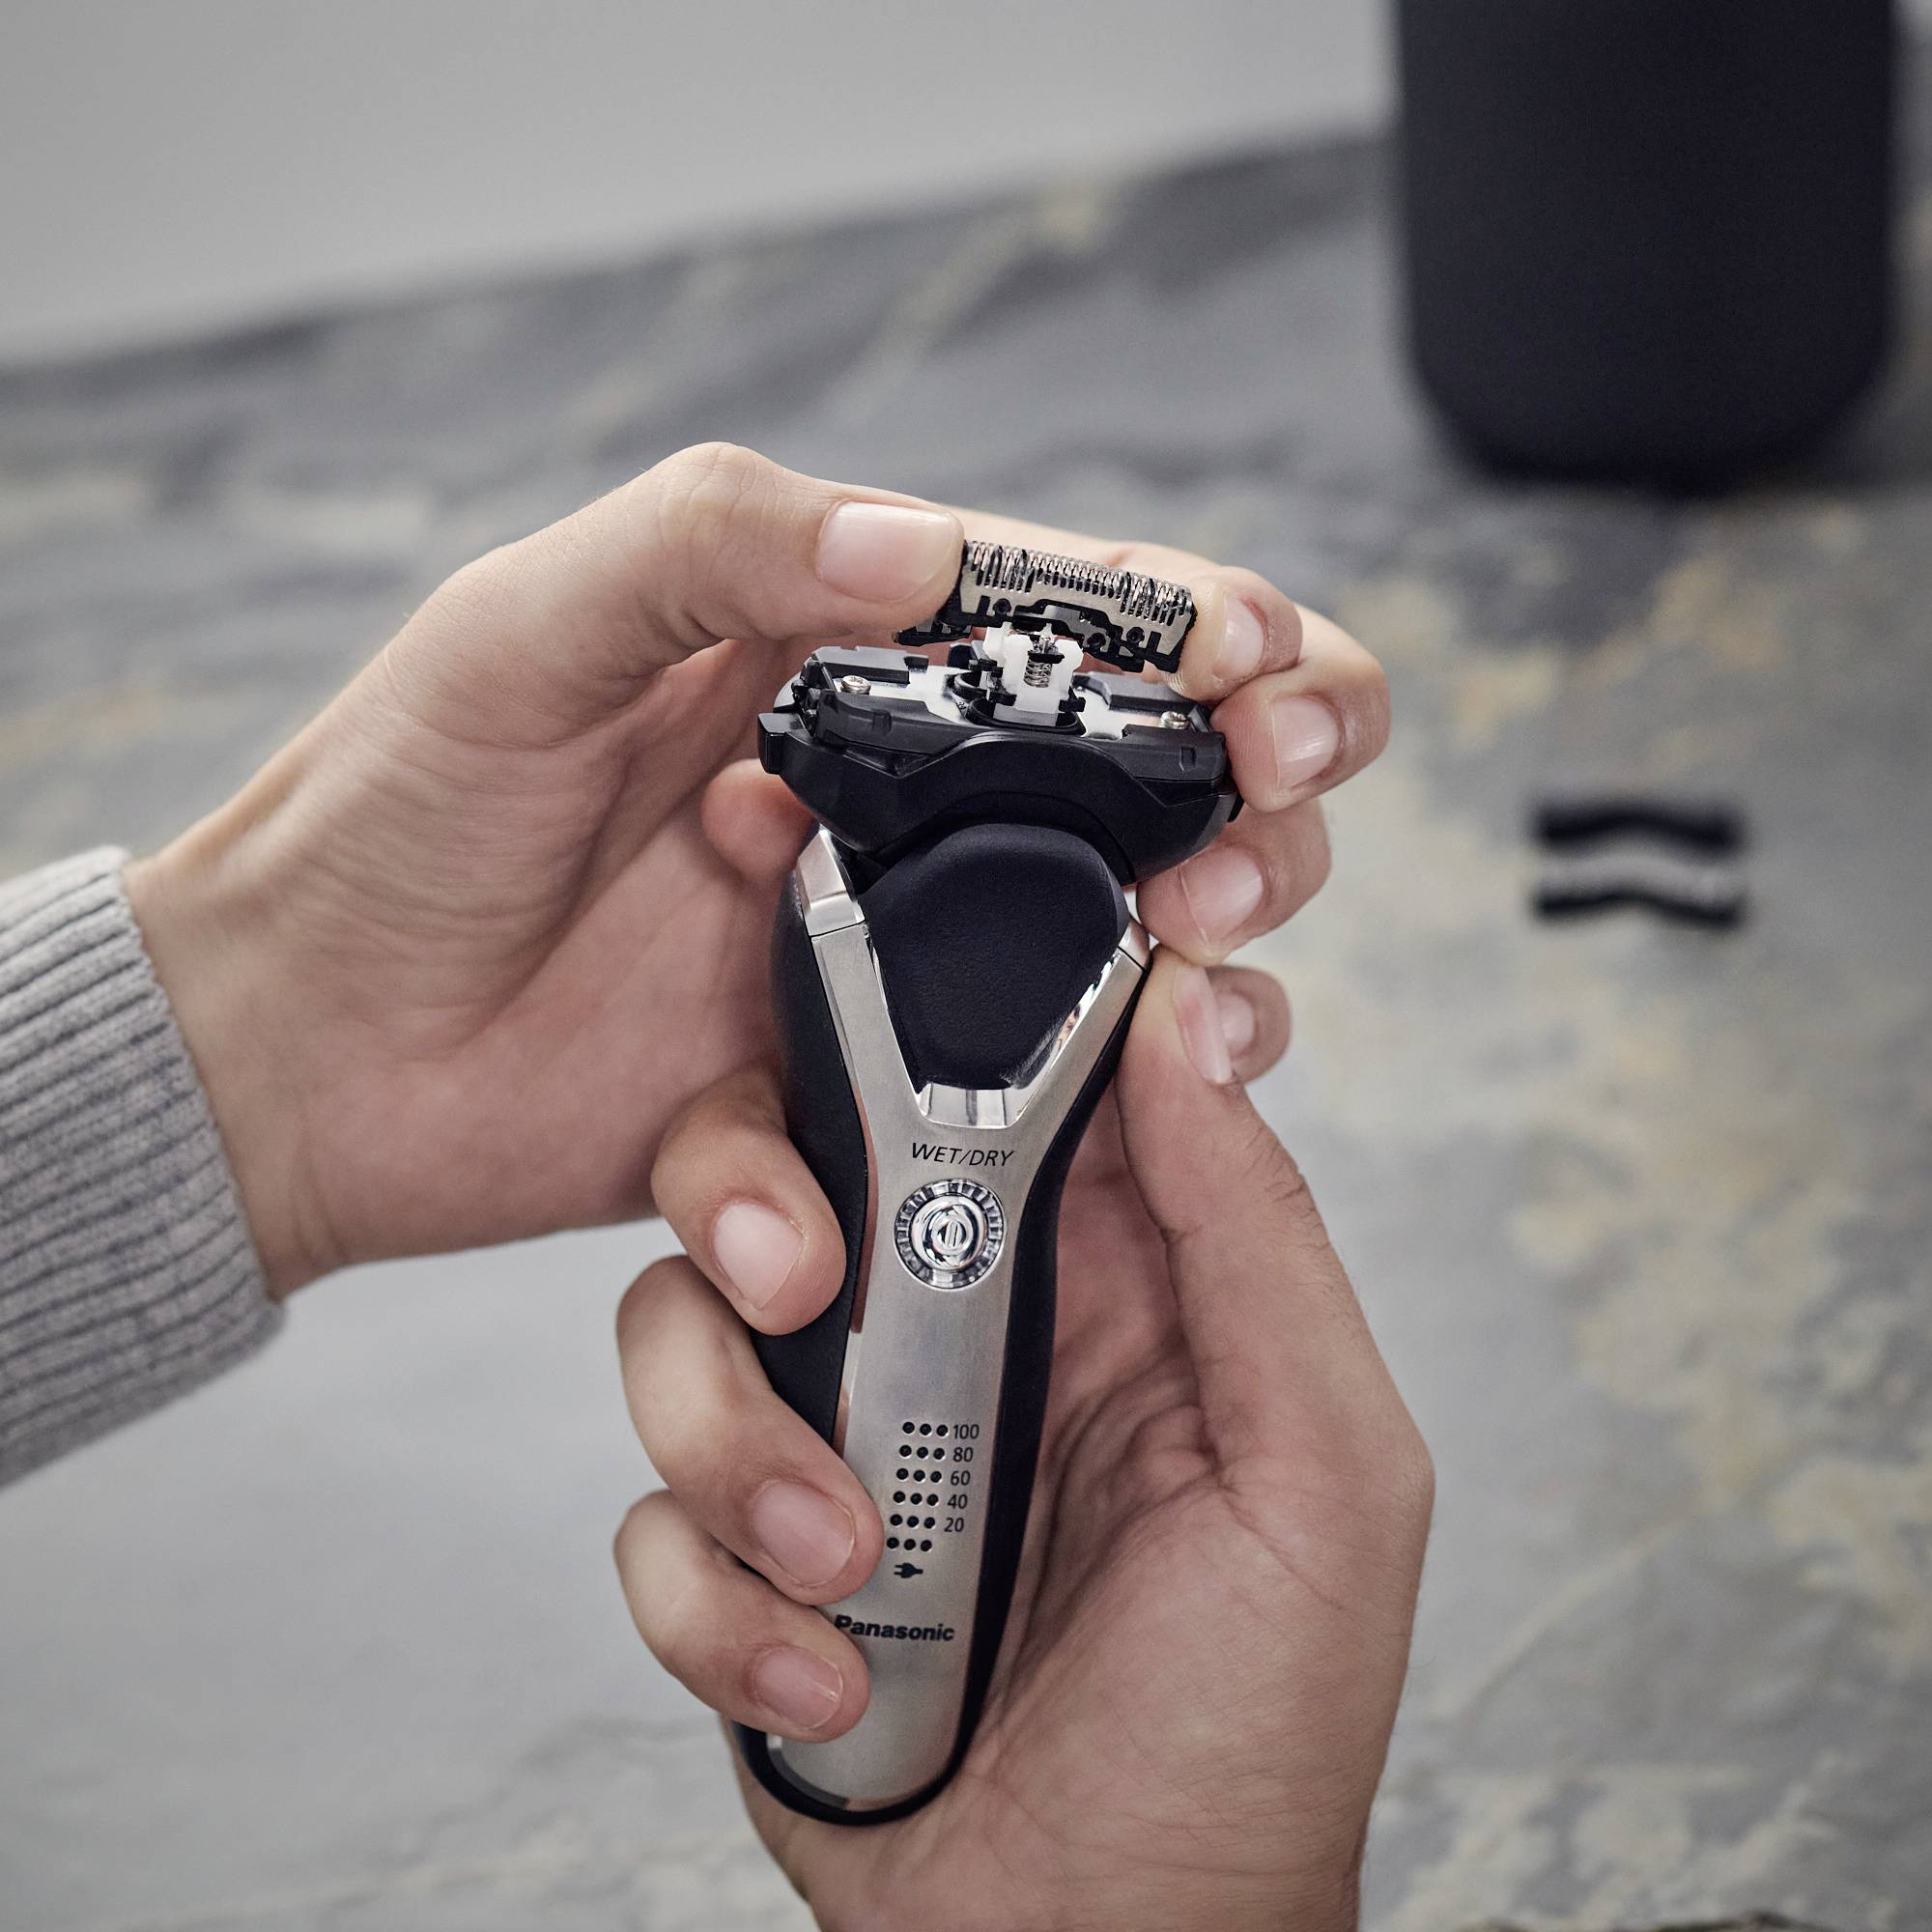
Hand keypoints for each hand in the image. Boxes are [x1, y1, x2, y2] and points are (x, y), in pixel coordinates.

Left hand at [126, 443, 1385, 1292]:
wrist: (295, 1053)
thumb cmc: (389, 815)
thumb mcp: (523, 629)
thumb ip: (715, 545)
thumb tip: (923, 552)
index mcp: (831, 662)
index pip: (1070, 621)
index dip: (1203, 636)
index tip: (1269, 679)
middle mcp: (887, 806)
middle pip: (1145, 787)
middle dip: (1254, 798)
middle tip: (1261, 827)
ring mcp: (877, 954)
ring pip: (1105, 955)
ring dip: (1185, 970)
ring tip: (1185, 971)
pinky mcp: (837, 1091)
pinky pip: (939, 1134)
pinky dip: (919, 1169)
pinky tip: (798, 1210)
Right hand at [614, 955, 1431, 1931]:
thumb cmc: (1242, 1735)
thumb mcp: (1319, 1467)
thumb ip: (1254, 1234)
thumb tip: (1190, 1019)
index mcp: (1105, 1280)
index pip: (993, 1078)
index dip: (925, 1011)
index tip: (869, 976)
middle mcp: (956, 1333)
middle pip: (790, 1166)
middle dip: (754, 1208)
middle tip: (797, 1283)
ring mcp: (840, 1442)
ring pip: (685, 1325)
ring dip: (733, 1451)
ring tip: (847, 1566)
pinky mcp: (747, 1556)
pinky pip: (651, 1516)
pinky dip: (715, 1605)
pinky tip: (829, 1680)